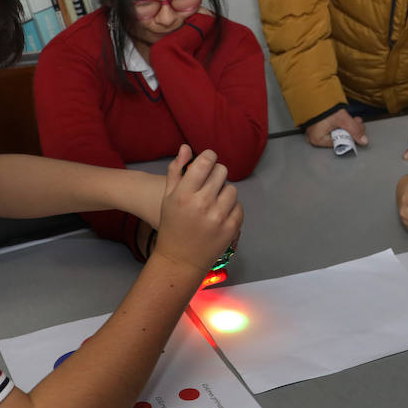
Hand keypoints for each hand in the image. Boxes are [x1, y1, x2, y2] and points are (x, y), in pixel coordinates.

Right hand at [151, 146, 242, 273]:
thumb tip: (186, 147)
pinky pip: (239, 206)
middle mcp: (202, 203)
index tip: (207, 163)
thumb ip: (176, 170)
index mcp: (184, 194)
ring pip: (232, 189)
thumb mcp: (168, 197)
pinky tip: (219, 215)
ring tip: (213, 203)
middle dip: (216, 175)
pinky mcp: (230, 229)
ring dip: (224, 192)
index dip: (209, 158)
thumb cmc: (172, 225)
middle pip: (222, 171)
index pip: (206, 161)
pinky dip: (231, 209)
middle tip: (208, 187)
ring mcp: (218, 217)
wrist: (179, 260)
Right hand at [305, 109, 368, 148]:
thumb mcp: (342, 119)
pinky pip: (333, 127)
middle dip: (351, 130)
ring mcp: (316, 131)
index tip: (358, 132)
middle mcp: (315, 137)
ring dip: (347, 126)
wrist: (313, 93)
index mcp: (318, 140)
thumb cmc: (323, 106)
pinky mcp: (319, 124)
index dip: (351, 137)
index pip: (340, 143)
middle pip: (339, 138)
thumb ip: (354, 130)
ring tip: (352, 118)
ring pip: (337, 132)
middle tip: (357, 122)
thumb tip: (364, 140)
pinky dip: (340, 123)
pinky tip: (345, 118)